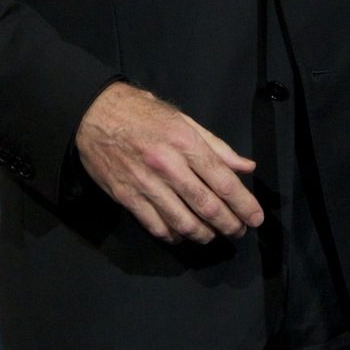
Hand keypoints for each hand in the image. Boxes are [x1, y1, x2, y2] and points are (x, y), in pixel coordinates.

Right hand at [75, 82, 263, 244]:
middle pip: (206, 205)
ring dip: (204, 234)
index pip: (222, 180)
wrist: (94, 114)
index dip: (243, 203)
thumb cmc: (142, 113)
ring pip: (183, 222)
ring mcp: (145, 184)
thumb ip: (216, 146)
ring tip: (214, 235)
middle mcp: (167, 165)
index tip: (256, 217)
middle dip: (228, 224)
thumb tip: (246, 167)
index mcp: (185, 142)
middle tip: (239, 230)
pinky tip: (183, 234)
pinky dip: (174, 235)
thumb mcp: (183, 120)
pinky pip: (156, 226)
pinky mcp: (127, 198)